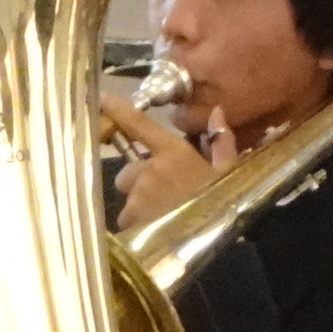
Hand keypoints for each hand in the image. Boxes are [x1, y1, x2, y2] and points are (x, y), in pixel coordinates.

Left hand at [102, 95, 231, 233]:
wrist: (220, 233)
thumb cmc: (226, 201)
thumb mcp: (229, 171)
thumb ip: (221, 141)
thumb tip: (217, 112)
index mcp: (172, 151)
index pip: (139, 124)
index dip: (118, 110)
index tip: (102, 98)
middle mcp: (150, 169)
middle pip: (126, 172)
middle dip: (137, 183)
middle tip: (162, 195)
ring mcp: (139, 193)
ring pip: (127, 196)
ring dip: (137, 204)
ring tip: (162, 216)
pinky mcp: (134, 217)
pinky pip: (126, 219)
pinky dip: (136, 224)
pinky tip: (156, 230)